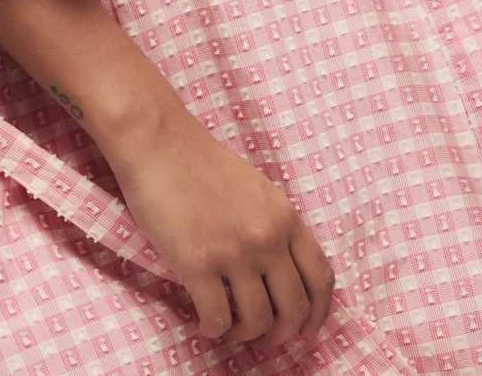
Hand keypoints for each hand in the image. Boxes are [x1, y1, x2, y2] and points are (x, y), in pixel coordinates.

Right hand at [109, 112, 334, 348]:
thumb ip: (273, 225)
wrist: (160, 143)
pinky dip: (213, 329)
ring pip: (258, 321)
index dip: (317, 314)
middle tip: (265, 338)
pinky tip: (203, 321)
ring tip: (229, 327)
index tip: (305, 329)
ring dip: (244, 333)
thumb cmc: (202, 163)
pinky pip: (218, 319)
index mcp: (285, 216)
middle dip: (282, 334)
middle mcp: (267, 236)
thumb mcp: (256, 189)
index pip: (321, 278)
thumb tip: (281, 272)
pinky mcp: (198, 263)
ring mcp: (235, 251)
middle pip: (294, 308)